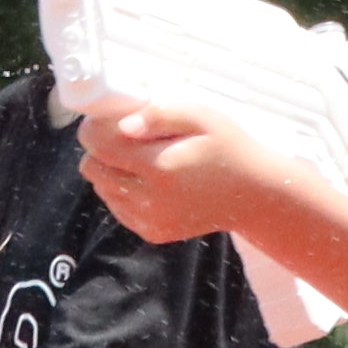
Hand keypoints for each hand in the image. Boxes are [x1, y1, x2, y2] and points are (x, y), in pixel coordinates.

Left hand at [77, 98, 307, 254]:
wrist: (254, 195)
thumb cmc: (229, 148)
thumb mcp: (201, 116)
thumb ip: (159, 115)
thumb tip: (123, 125)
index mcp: (159, 166)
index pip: (99, 146)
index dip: (94, 128)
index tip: (106, 119)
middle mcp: (149, 198)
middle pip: (93, 170)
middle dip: (100, 150)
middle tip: (125, 138)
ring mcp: (150, 220)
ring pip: (102, 190)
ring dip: (111, 172)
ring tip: (141, 159)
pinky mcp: (153, 232)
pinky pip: (118, 209)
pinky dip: (124, 193)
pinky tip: (149, 181)